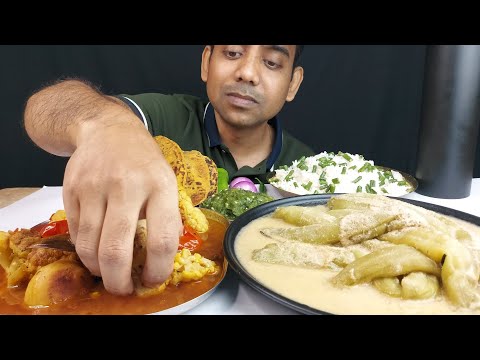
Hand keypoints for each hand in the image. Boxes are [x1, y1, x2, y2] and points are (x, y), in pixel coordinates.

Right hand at [63, 116, 181, 294]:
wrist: (108, 129)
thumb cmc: (143, 161)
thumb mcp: (166, 181)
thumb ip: (167, 216)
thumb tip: (162, 257)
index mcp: (160, 185)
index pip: (162, 239)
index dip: (158, 269)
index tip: (153, 279)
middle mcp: (127, 186)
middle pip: (117, 249)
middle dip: (119, 281)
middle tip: (123, 288)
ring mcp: (95, 187)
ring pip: (90, 246)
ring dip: (99, 269)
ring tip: (107, 272)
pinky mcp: (71, 189)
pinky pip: (75, 233)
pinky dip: (85, 250)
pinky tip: (95, 249)